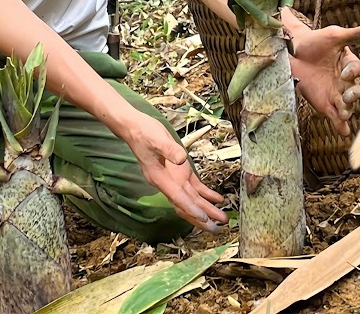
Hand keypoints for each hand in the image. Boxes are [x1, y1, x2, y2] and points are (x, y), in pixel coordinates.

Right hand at [124, 114, 227, 232]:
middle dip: (201, 218)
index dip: (191, 209)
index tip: (204, 219)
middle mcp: (168, 183)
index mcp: (160, 178)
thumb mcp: (156, 139)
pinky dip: (206, 194)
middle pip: (186, 205)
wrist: (136, 129)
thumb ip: (169, 149)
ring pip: (193, 199)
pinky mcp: (181, 172)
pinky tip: (218, 200)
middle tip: (217, 230)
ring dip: (207, 209)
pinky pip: (195, 187)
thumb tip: (182, 159)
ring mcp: (174, 179)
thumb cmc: (144, 134)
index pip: (177, 197)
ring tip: (222, 219)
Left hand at [281, 8, 359, 135]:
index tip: (346, 73)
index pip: (355, 68)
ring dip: (347, 109)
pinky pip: (334, 115)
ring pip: (346, 104)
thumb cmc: (314, 42)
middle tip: (348, 97)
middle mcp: (344, 80)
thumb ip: (352, 35)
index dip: (352, 71)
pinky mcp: (325, 104)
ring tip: (344, 114)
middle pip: (353, 89)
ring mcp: (335, 93)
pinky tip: (344, 132)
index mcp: (348, 63)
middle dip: (352, 94)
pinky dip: (340, 124)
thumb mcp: (332, 36)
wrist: (292, 53)